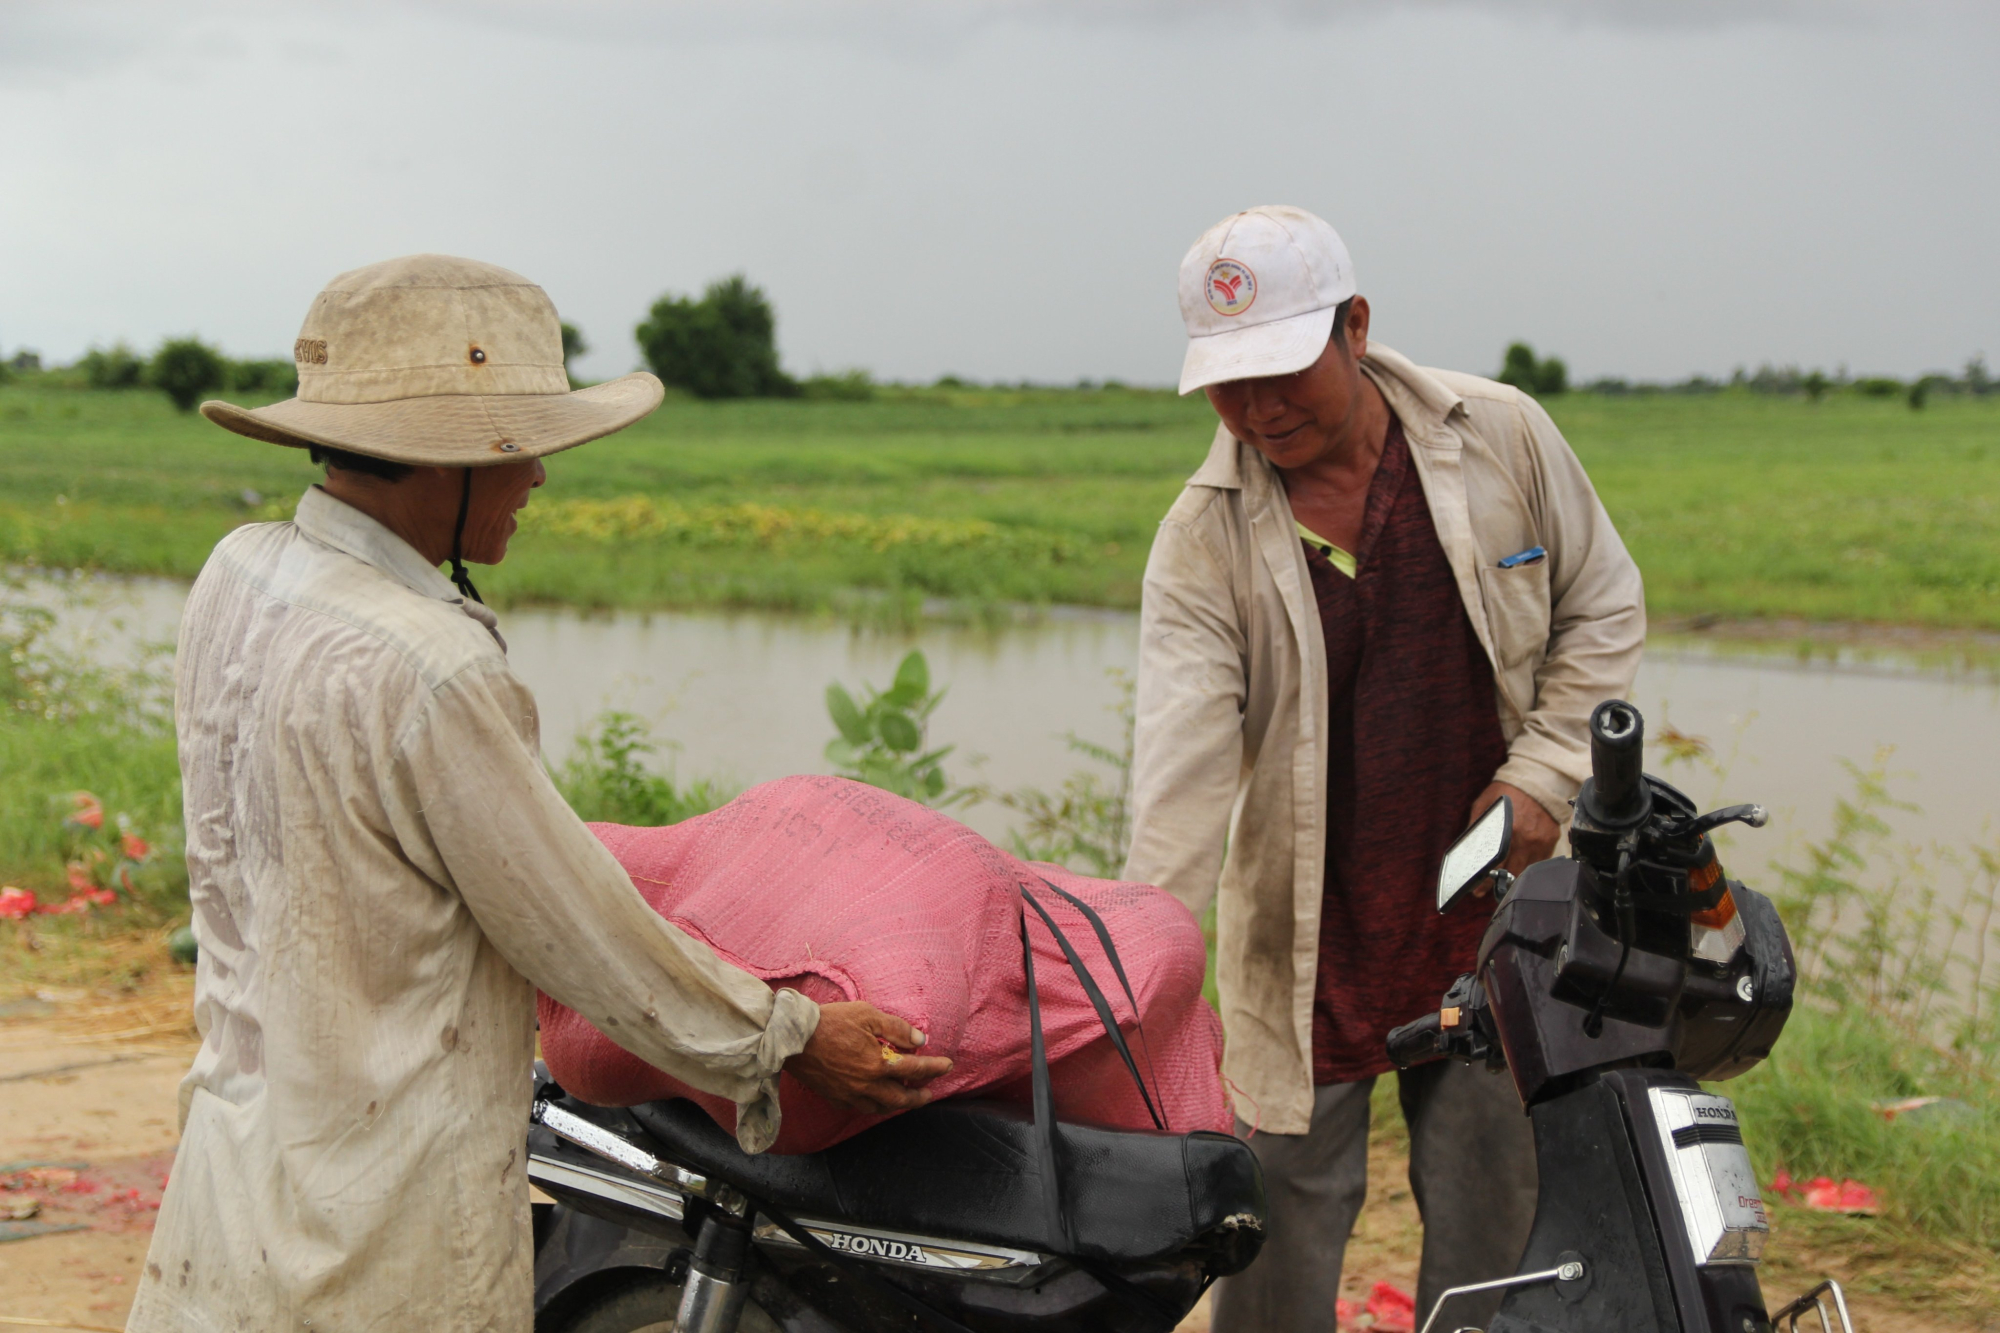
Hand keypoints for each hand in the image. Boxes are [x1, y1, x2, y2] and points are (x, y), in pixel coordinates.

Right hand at [784, 1001, 952, 1115]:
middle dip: (918, 1097)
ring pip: (880, 1108)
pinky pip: (860, 1107)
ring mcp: (849, 1094)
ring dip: (897, 1104)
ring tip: (905, 1098)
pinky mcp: (835, 1097)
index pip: (914, 1070)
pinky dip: (874, 1105)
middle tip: (929, 1093)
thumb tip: (920, 1041)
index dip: (934, 1068)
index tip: (947, 1065)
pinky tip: (876, 1098)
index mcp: (877, 1064)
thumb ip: (896, 1028)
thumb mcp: (866, 1014)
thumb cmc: (829, 1021)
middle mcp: (866, 1085)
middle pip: (900, 1099)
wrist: (792, 1037)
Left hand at [1470, 781, 1560, 884]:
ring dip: (1515, 878)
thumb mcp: (1484, 806)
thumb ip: (1476, 827)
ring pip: (1527, 871)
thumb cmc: (1507, 792)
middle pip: (1513, 874)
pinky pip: (1540, 862)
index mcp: (1508, 831)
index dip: (1486, 881)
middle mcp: (1526, 840)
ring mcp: (1541, 842)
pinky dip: (1529, 867)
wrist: (1537, 781)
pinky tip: (1520, 867)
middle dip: (1500, 884)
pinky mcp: (1551, 841)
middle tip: (1490, 890)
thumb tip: (1466, 850)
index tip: (1478, 891)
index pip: (1496, 866)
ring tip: (1504, 881)